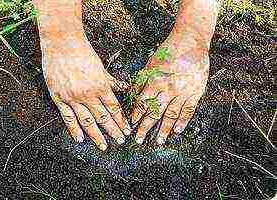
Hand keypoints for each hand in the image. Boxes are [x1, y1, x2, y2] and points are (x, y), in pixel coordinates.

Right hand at [42, 28, 130, 150]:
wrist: (62, 44)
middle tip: (121, 141)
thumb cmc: (83, 53)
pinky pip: (68, 117)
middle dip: (114, 131)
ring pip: (88, 121)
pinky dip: (74, 129)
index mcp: (101, 86)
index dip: (122, 121)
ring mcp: (74, 98)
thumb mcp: (101, 67)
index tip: (127, 129)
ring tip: (104, 146)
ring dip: (97, 135)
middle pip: (104, 117)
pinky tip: (80, 139)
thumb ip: (112, 81)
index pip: (114, 109)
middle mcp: (89, 95)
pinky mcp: (60, 98)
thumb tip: (124, 88)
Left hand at [131, 27, 209, 144]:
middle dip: (145, 128)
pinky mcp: (195, 92)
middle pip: (154, 113)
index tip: (132, 124)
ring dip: (164, 130)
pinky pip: (188, 110)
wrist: (191, 42)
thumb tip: (133, 95)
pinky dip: (182, 121)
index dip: (136, 115)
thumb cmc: (168, 51)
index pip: (142, 103)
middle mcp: (167, 90)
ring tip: (159, 141)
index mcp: (154, 81)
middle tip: (139, 140)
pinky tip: (177, 130)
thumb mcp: (150, 64)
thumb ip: (142, 81)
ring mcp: (182, 92)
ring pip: (171, 115)